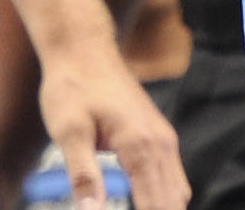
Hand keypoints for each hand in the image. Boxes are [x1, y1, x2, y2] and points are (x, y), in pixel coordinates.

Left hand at [38, 46, 184, 207]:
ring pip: (176, 193)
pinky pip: (171, 178)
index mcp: (141, 146)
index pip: (156, 208)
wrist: (82, 49)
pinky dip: (161, 197)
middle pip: (173, 205)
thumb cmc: (72, 84)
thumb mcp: (68, 130)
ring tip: (133, 207)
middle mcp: (162, 145)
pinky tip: (140, 201)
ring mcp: (165, 140)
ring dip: (160, 208)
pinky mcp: (159, 137)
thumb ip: (82, 174)